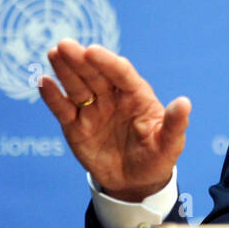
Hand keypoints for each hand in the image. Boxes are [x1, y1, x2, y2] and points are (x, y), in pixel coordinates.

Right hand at [37, 39, 190, 201]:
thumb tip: (185, 102)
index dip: (107, 62)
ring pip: (77, 87)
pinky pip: (63, 108)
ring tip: (53, 54)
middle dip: (80, 60)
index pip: (122, 74)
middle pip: (95, 75)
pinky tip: (43, 82)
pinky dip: (53, 96)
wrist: (136, 182)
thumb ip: (175, 124)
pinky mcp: (75, 125)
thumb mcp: (170, 144)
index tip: (92, 51)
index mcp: (138, 96)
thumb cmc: (157, 158)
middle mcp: (113, 98)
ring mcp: (93, 110)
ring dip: (65, 71)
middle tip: (65, 45)